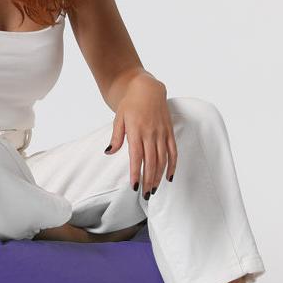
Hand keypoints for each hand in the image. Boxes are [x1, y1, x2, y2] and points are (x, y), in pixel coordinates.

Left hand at [104, 76, 176, 198]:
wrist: (147, 88)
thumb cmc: (130, 104)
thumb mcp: (119, 118)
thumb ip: (116, 137)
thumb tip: (109, 152)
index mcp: (136, 131)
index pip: (136, 157)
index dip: (136, 173)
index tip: (134, 186)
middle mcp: (150, 133)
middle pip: (151, 161)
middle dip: (148, 179)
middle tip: (145, 194)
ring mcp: (162, 133)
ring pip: (163, 158)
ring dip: (159, 175)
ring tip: (154, 189)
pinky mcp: (169, 131)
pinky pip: (173, 151)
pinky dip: (172, 165)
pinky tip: (169, 176)